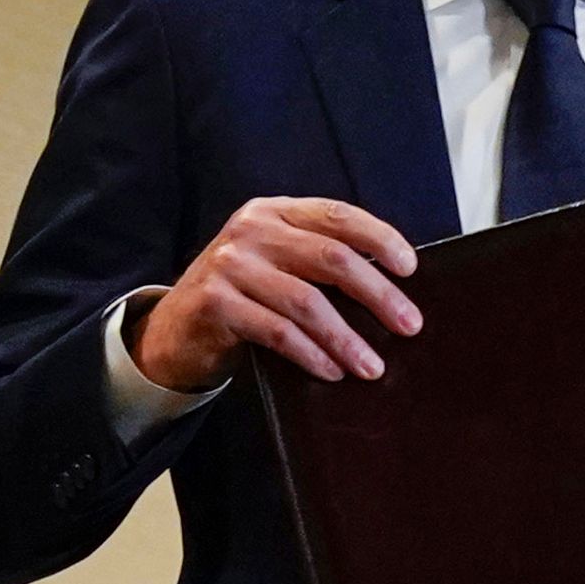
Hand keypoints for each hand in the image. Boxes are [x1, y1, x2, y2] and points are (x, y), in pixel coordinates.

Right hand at [134, 197, 422, 387]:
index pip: (337, 215)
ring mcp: (230, 265)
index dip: (379, 238)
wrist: (174, 330)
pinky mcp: (215, 303)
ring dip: (346, 338)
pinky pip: (277, 332)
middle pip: (330, 258)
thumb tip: (392, 286)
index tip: (410, 267)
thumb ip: (317, 258)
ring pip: (306, 301)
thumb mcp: (275, 262)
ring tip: (373, 366)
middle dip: (377, 294)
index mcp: (274, 212)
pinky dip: (311, 354)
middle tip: (409, 324)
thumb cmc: (242, 297)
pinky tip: (332, 371)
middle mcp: (251, 231)